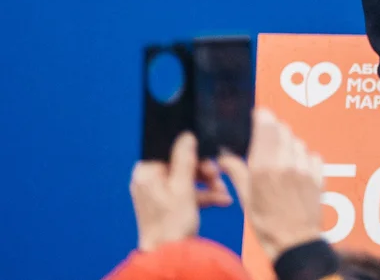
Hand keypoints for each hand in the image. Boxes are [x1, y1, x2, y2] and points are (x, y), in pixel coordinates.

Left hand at [131, 132, 224, 250]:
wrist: (169, 255)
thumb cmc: (171, 225)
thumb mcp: (183, 188)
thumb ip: (184, 159)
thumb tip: (186, 135)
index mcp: (146, 173)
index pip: (169, 150)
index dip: (191, 150)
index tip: (207, 154)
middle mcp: (149, 181)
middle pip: (181, 164)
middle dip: (204, 170)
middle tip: (218, 176)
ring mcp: (157, 193)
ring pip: (187, 178)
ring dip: (208, 184)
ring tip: (223, 192)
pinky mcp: (167, 204)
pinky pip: (186, 192)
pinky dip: (203, 195)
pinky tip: (222, 200)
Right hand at [219, 109, 326, 260]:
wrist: (293, 240)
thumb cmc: (264, 221)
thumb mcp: (245, 197)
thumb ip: (236, 171)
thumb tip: (223, 154)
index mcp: (264, 167)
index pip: (267, 126)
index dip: (262, 117)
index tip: (257, 117)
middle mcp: (286, 161)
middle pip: (283, 130)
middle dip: (273, 131)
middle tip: (265, 142)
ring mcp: (306, 167)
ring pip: (297, 142)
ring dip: (288, 145)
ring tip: (280, 160)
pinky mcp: (320, 173)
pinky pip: (312, 154)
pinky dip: (304, 157)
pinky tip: (296, 169)